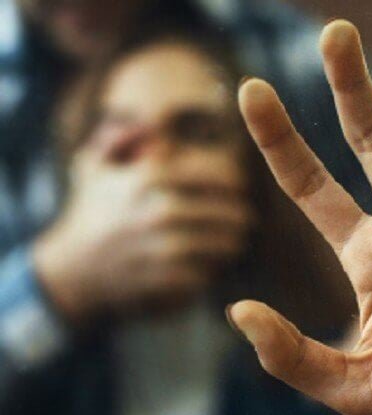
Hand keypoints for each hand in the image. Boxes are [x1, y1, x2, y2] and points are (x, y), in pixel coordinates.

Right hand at [35, 127, 252, 322]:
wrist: (71, 270)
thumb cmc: (92, 212)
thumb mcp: (94, 166)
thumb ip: (120, 137)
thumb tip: (150, 123)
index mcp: (149, 176)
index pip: (215, 172)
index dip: (233, 179)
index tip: (239, 185)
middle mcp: (157, 210)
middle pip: (225, 211)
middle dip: (239, 214)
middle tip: (246, 217)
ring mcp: (161, 247)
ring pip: (220, 244)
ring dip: (232, 242)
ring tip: (236, 239)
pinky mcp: (162, 280)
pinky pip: (205, 273)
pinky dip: (213, 269)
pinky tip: (215, 264)